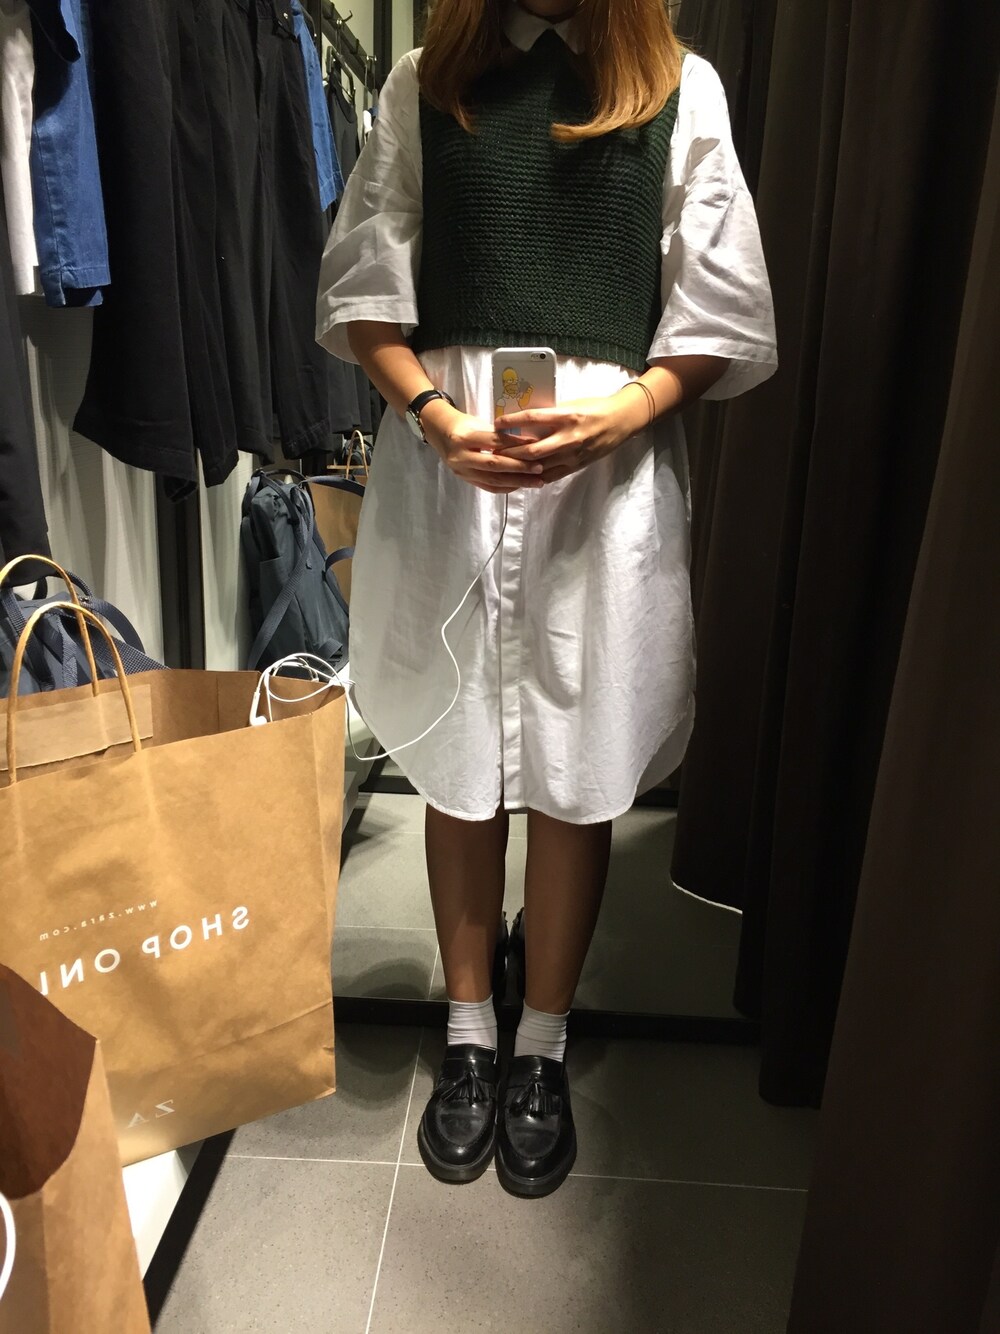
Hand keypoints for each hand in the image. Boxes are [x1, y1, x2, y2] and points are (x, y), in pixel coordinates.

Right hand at [419, 400, 545, 494]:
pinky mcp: (465, 480)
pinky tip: (521, 485)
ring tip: (536, 481)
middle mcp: (461, 456)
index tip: (535, 446)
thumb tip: (527, 442)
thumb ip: (498, 434)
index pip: (494, 442)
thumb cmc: (463, 425)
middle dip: (519, 468)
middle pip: (494, 465)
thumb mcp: (478, 423)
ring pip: (493, 480)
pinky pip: (488, 487)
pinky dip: (506, 487)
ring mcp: (462, 471)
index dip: (515, 444)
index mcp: (464, 437)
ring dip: (517, 482)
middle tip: (540, 469)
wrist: (439, 433)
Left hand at [494, 389, 648, 482]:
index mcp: (566, 416)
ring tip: (502, 464)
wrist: (620, 421)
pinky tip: (522, 476)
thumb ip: (550, 413)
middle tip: (493, 450)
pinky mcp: (576, 466)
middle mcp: (569, 437)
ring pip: (539, 466)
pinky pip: (551, 475)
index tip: (496, 423)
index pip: (532, 418)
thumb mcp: (571, 405)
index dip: (512, 422)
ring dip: (519, 466)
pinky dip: (535, 476)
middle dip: (509, 451)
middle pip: (532, 449)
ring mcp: (573, 454)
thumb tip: (524, 419)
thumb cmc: (594, 408)